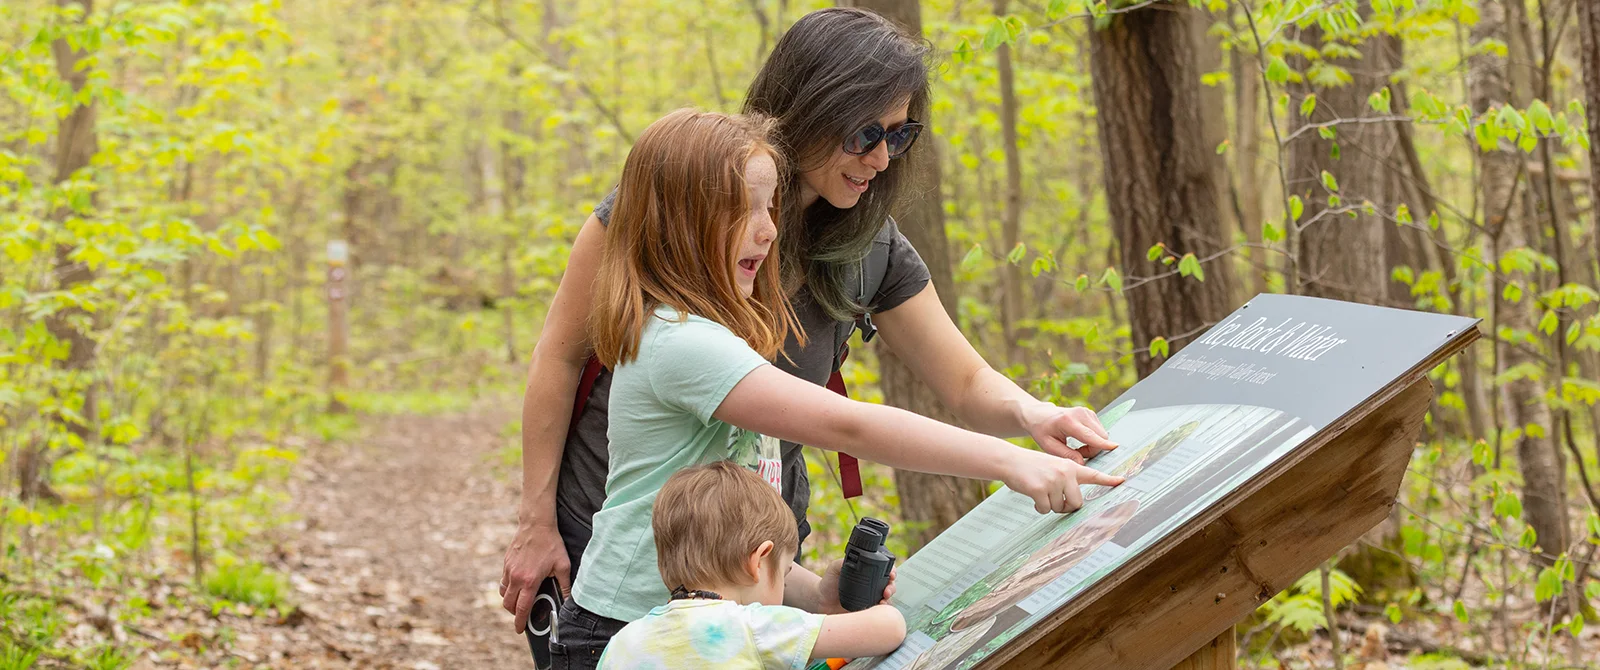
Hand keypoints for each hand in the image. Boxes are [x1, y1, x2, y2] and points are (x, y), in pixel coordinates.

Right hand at [500, 520, 571, 633]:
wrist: (536, 524)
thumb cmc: (551, 544)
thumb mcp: (563, 565)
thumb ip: (565, 586)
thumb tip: (569, 601)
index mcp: (530, 581)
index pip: (521, 608)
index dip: (520, 622)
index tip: (520, 629)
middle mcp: (516, 577)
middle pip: (508, 604)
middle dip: (514, 613)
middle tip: (522, 615)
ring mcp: (509, 570)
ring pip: (503, 594)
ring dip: (510, 601)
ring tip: (520, 600)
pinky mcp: (506, 563)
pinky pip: (503, 581)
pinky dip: (508, 588)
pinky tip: (518, 584)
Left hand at [817, 558, 897, 613]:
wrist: (820, 601)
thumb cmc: (828, 582)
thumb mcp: (835, 567)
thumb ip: (844, 562)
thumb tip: (855, 559)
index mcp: (867, 574)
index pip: (884, 571)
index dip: (891, 572)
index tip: (891, 574)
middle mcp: (871, 586)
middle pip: (889, 585)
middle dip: (892, 587)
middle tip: (887, 590)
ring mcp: (870, 599)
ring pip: (887, 599)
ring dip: (889, 600)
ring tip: (884, 600)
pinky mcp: (866, 612)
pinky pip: (878, 613)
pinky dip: (882, 612)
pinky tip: (879, 609)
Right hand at [1002, 448, 1124, 513]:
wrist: (1010, 461)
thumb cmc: (1032, 467)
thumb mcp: (1053, 467)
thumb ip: (1066, 480)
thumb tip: (1074, 504)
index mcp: (1070, 467)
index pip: (1094, 475)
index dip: (1108, 480)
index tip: (1122, 481)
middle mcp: (1065, 473)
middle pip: (1076, 503)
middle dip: (1065, 506)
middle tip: (1054, 499)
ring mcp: (1053, 481)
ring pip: (1059, 508)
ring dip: (1049, 505)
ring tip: (1040, 492)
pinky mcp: (1040, 489)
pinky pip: (1045, 509)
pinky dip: (1038, 507)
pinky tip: (1032, 496)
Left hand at [1021, 403, 1117, 463]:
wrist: (1040, 415)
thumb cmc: (1042, 430)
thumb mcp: (1048, 446)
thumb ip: (1066, 455)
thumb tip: (1083, 464)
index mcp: (1068, 421)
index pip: (1089, 435)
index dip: (1102, 444)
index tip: (1115, 448)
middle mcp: (1080, 414)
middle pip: (1100, 437)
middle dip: (1093, 450)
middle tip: (1076, 453)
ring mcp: (1087, 412)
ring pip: (1102, 435)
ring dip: (1093, 445)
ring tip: (1076, 447)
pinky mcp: (1090, 413)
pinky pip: (1100, 432)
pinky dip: (1093, 439)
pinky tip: (1080, 440)